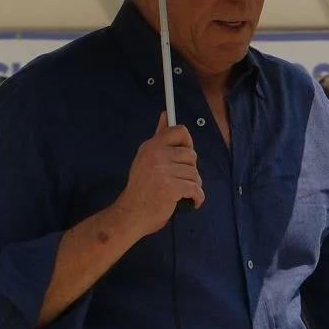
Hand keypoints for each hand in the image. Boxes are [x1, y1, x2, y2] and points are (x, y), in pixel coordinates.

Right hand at [113, 113, 203, 235]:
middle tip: (182, 180)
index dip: (187, 143)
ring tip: (184, 193)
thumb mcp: (146, 159)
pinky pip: (195, 188)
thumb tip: (166, 115)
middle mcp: (156, 155)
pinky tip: (192, 202)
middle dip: (190, 169)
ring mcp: (163, 171)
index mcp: (151, 146)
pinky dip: (198, 198)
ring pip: (195, 173)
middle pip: (191, 154)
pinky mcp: (171, 187)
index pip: (180, 131)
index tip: (185, 157)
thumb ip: (159, 138)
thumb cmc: (141, 189)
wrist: (130, 214)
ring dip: (194, 186)